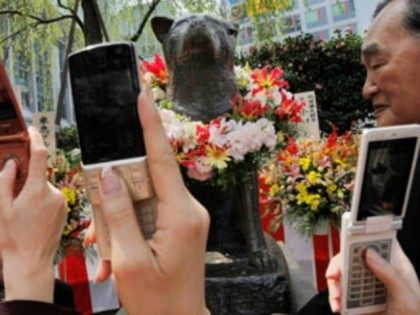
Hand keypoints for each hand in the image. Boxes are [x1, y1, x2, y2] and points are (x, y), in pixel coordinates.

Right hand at [0, 127, 66, 301]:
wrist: (31, 261)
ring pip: (45, 186)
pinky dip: (42, 199)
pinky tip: (34, 216)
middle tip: (15, 193)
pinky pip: (52, 196)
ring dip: (34, 191)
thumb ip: (5, 182)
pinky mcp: (65, 209)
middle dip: (27, 178)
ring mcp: (62, 202)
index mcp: (38, 191)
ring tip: (24, 212)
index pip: (40, 156)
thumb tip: (12, 163)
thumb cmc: (13, 238)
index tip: (31, 130)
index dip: (35, 139)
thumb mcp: (2, 208)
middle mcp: (54, 193)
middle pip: (40, 174)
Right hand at [94, 86, 209, 314]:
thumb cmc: (158, 300)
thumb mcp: (130, 261)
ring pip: (145, 197)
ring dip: (120, 218)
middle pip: (147, 180)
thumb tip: (109, 176)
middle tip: (101, 227)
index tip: (143, 95)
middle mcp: (188, 209)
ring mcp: (186, 217)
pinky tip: (116, 253)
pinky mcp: (180, 224)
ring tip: (108, 253)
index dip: (150, 125)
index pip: (161, 159)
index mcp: (181, 215)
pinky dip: (130, 226)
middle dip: (117, 194)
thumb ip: (119, 215)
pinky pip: (150, 211)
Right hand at [326, 242, 419, 313]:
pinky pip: (340, 292)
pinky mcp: (356, 298)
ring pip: (342, 274)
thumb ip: (391, 275)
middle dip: (340, 264)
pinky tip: (338, 306)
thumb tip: (369, 253)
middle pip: (352, 256)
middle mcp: (377, 271)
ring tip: (337, 296)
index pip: (377, 242)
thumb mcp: (407, 298)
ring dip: (335, 284)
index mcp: (394, 265)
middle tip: (334, 274)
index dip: (363, 237)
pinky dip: (335, 298)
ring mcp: (365, 285)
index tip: (350, 241)